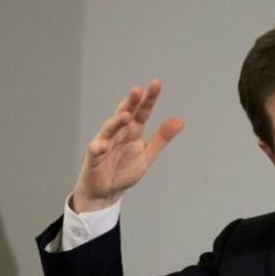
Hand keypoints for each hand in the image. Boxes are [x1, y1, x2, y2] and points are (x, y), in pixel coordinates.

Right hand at [71, 79, 184, 211]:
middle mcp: (119, 133)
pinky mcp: (94, 157)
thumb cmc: (124, 170)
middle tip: (138, 90)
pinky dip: (98, 146)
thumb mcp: (147, 154)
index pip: (142, 111)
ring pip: (109, 128)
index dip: (149, 99)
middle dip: (130, 102)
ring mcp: (105, 142)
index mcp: (133, 131)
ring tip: (126, 116)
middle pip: (124, 113)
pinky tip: (103, 145)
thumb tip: (180, 120)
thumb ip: (161, 137)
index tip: (156, 84)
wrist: (107, 191)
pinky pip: (95, 149)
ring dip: (116, 121)